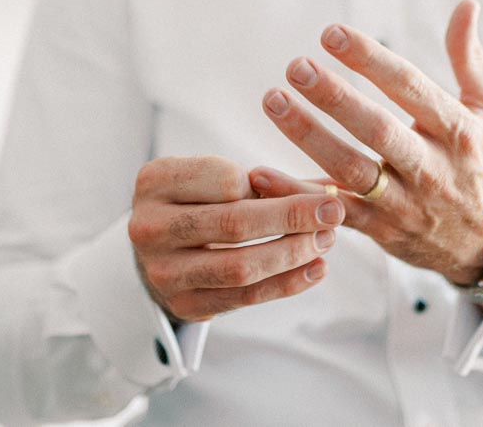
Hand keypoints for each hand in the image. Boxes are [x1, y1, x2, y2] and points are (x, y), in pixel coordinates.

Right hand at [127, 155, 343, 322]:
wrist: (161, 250)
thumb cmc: (200, 202)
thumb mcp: (216, 177)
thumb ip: (267, 180)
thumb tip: (334, 186)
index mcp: (155, 182)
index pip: (224, 180)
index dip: (272, 184)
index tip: (311, 189)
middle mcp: (148, 226)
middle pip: (234, 223)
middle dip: (292, 217)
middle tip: (334, 212)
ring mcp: (161, 271)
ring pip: (240, 266)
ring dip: (292, 253)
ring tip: (326, 240)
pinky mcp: (183, 305)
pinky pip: (244, 298)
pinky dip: (286, 283)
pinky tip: (316, 269)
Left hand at [254, 0, 482, 285]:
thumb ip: (469, 59)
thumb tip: (465, 4)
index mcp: (457, 130)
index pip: (409, 87)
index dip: (370, 59)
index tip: (331, 33)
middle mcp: (432, 168)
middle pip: (376, 129)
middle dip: (334, 97)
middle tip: (296, 66)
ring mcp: (405, 203)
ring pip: (351, 170)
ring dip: (308, 136)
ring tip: (273, 100)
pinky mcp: (381, 231)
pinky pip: (332, 214)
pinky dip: (296, 195)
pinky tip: (259, 172)